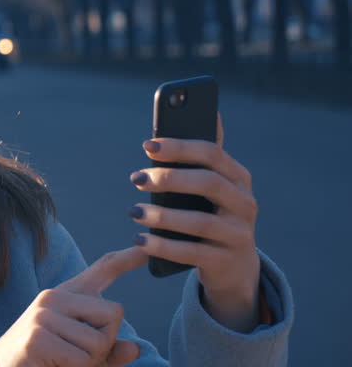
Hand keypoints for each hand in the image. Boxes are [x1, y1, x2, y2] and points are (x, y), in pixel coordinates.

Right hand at [0, 247, 147, 366]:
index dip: (125, 259)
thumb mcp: (79, 356)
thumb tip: (135, 349)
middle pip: (114, 314)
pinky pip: (83, 360)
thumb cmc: (42, 362)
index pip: (101, 271)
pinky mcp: (38, 337)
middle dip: (105, 343)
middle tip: (76, 357)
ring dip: (91, 363)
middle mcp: (54, 297)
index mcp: (64, 297)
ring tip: (62, 363)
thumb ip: (108, 351)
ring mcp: (43, 314)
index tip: (144, 248)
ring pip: (100, 341)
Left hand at [129, 113, 261, 331]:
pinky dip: (163, 246)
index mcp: (238, 177)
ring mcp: (239, 234)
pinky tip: (140, 240)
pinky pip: (192, 252)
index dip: (179, 148)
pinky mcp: (226, 261)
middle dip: (170, 178)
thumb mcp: (213, 186)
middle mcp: (245, 203)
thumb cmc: (213, 214)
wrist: (233, 267)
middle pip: (208, 183)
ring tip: (134, 212)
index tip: (147, 146)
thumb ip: (206, 155)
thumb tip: (211, 112)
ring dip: (162, 216)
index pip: (212, 154)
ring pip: (200, 221)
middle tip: (136, 178)